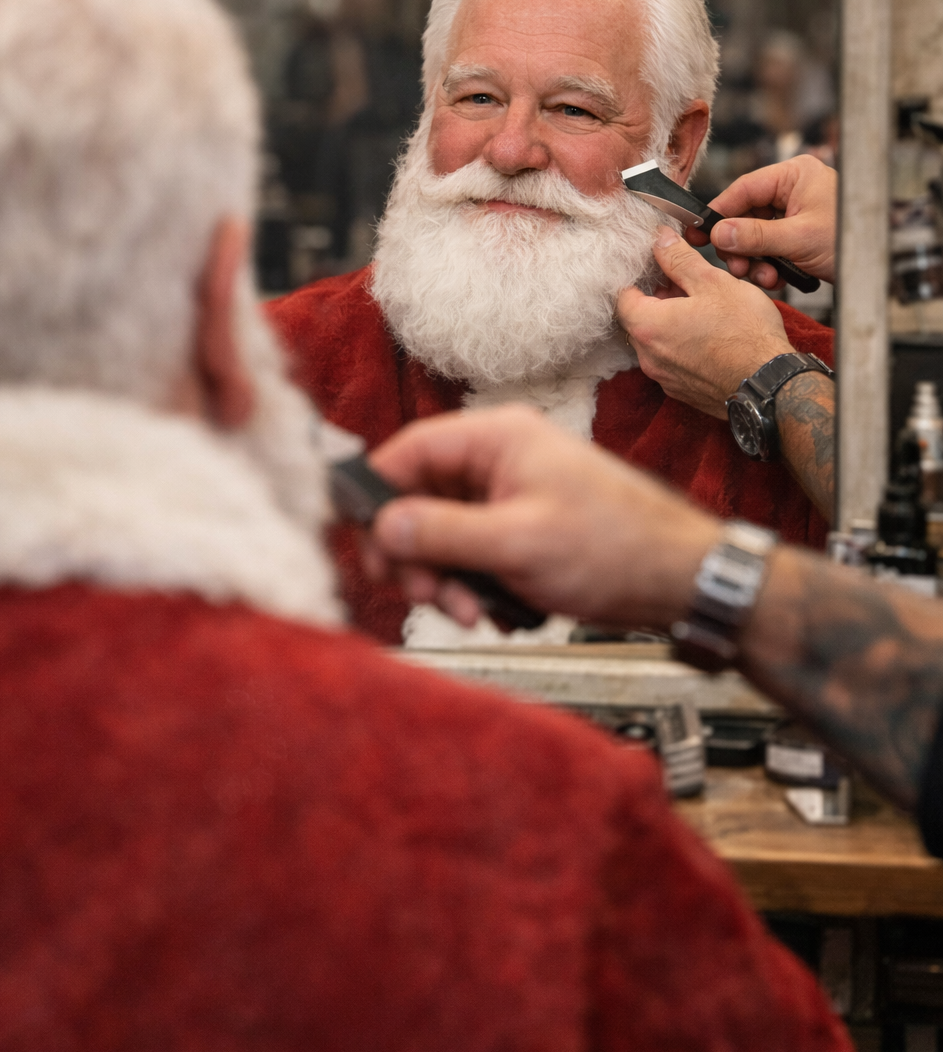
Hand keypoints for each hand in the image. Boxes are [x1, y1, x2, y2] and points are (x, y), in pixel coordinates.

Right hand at [366, 404, 719, 629]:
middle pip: (422, 500)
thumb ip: (441, 532)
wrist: (682, 580)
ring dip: (451, 581)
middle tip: (426, 595)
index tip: (369, 545)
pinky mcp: (526, 531)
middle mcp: (502, 460)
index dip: (380, 498)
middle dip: (419, 555)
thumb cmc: (616, 548)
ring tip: (476, 612)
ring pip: (447, 536)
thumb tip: (382, 525)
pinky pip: (478, 556)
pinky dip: (481, 588)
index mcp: (498, 439)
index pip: (409, 451)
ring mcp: (514, 496)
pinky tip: (507, 610)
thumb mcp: (515, 544)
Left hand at [618, 229, 794, 416]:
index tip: (659, 269)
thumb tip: (660, 240)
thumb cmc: (744, 332)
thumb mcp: (712, 282)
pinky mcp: (682, 391)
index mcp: (648, 326)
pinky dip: (682, 348)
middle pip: (638, 320)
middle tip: (686, 286)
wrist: (769, 383)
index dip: (639, 278)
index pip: (622, 296)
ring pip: (656, 343)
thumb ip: (679, 260)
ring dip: (670, 325)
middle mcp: (648, 357)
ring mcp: (664, 378)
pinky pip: (672, 363)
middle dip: (657, 301)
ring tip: (702, 311)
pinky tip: (708, 338)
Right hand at [685, 155, 836, 288]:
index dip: (719, 212)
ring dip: (754, 260)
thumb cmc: (850, 240)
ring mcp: (796, 214)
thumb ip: (754, 235)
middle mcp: (793, 191)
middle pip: (747, 215)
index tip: (698, 232)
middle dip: (740, 245)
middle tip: (736, 266)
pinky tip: (775, 278)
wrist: (877, 267)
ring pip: (756, 236)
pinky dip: (768, 265)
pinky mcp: (797, 236)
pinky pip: (770, 248)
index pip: (744, 189)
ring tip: (763, 277)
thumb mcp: (797, 238)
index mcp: (795, 176)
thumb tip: (719, 233)